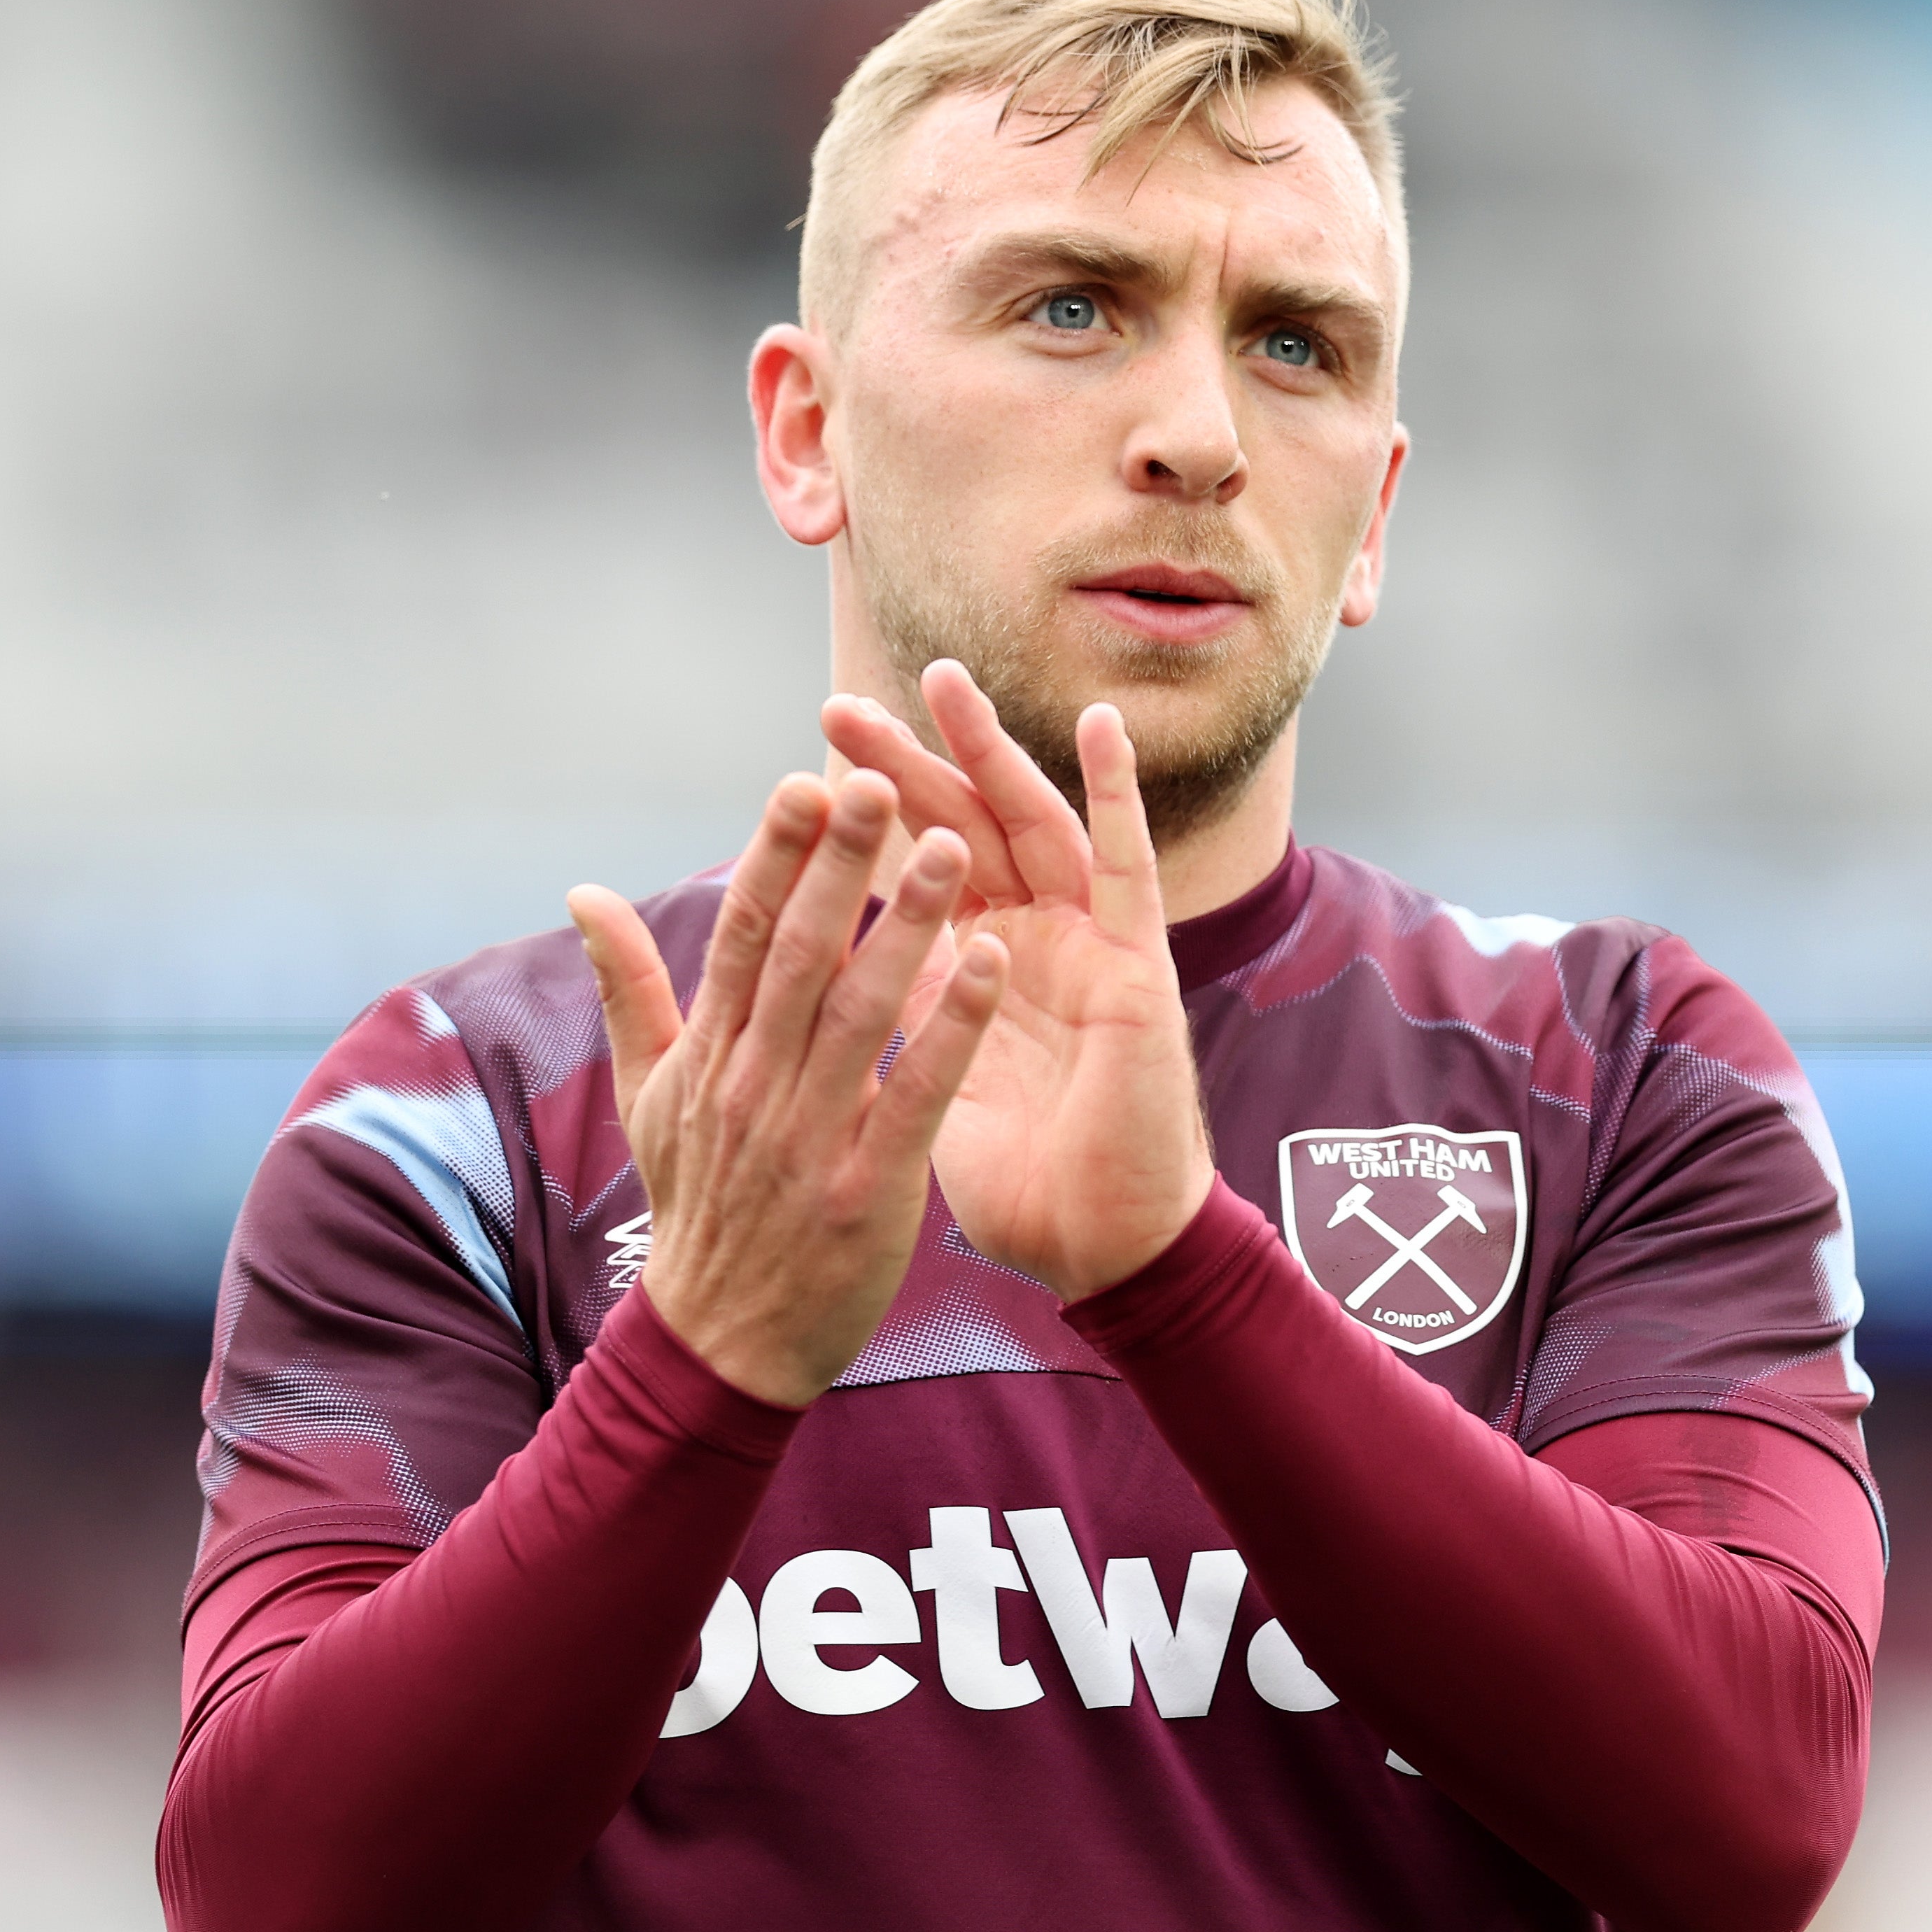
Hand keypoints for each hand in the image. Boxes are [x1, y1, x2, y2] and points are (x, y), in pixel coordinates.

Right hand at [568, 771, 1006, 1406]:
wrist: (720, 1344)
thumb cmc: (697, 1204)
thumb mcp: (647, 1095)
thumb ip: (628, 988)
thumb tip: (583, 891)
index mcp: (710, 1053)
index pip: (743, 934)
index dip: (774, 855)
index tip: (805, 780)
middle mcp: (753, 1083)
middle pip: (800, 955)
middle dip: (839, 864)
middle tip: (878, 778)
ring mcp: (808, 1137)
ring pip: (861, 1011)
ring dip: (908, 926)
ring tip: (952, 847)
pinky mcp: (865, 1189)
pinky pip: (915, 1094)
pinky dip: (951, 1028)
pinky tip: (990, 963)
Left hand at [819, 663, 1213, 1301]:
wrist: (1097, 1249)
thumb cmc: (1022, 1182)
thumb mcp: (927, 1088)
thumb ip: (893, 1022)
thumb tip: (823, 981)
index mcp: (977, 969)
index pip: (910, 873)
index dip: (857, 824)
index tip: (794, 773)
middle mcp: (1031, 940)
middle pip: (961, 830)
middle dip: (903, 765)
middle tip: (836, 706)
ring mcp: (1087, 944)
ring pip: (1032, 824)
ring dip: (990, 750)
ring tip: (943, 682)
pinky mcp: (1137, 965)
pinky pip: (1129, 865)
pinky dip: (1118, 792)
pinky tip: (1098, 727)